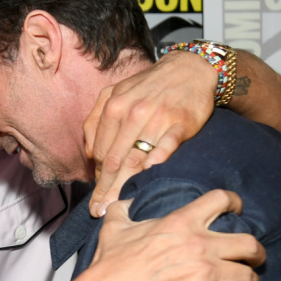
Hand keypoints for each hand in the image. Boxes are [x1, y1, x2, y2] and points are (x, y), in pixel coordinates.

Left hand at [83, 51, 216, 217]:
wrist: (189, 69)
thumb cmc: (149, 86)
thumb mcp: (116, 93)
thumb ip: (97, 120)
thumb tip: (91, 153)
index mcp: (114, 107)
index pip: (102, 151)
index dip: (98, 178)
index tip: (95, 198)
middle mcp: (133, 113)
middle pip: (116, 160)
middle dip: (105, 189)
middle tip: (99, 211)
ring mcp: (157, 118)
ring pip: (137, 158)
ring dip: (124, 186)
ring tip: (115, 207)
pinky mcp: (180, 123)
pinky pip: (166, 147)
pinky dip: (156, 162)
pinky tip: (146, 178)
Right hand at [86, 190, 263, 280]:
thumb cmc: (111, 265)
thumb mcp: (113, 229)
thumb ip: (122, 210)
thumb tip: (126, 202)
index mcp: (181, 222)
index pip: (220, 200)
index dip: (234, 203)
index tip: (238, 210)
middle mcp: (200, 245)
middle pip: (249, 243)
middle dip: (256, 253)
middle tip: (254, 258)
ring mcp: (207, 273)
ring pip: (248, 276)